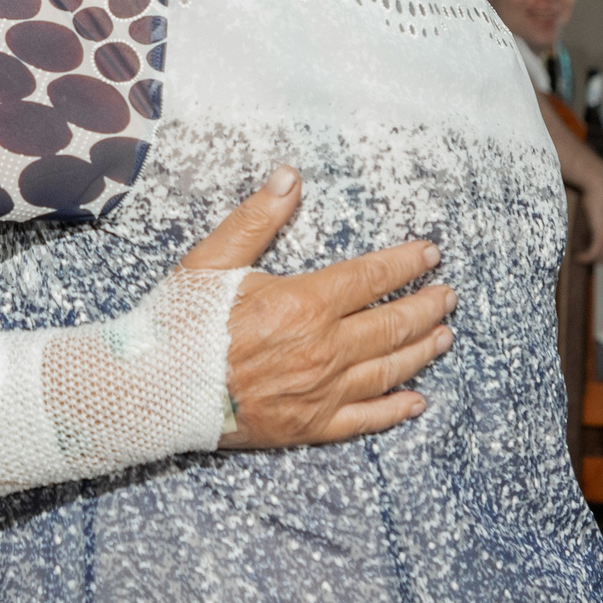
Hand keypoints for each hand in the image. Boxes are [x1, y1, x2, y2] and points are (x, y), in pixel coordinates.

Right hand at [179, 167, 454, 448]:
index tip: (430, 254)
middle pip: (392, 324)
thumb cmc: (181, 323)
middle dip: (426, 306)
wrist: (154, 391)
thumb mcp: (214, 260)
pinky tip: (416, 400)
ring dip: (422, 350)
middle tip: (448, 295)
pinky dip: (395, 409)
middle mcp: (324, 349)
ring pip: (389, 369)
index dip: (405, 263)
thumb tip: (291, 176)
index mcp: (304, 303)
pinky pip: (366, 419)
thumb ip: (257, 218)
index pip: (372, 277)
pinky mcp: (310, 427)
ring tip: (444, 336)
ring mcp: (321, 392)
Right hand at [574, 171, 602, 265]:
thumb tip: (597, 234)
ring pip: (600, 257)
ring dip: (589, 259)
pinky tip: (577, 256)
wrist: (601, 184)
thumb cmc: (602, 195)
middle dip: (596, 258)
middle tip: (584, 257)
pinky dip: (585, 257)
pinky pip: (593, 253)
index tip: (592, 255)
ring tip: (578, 257)